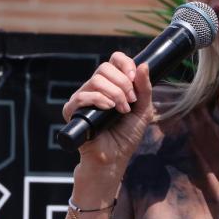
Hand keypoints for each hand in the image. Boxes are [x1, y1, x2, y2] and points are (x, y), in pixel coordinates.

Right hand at [61, 52, 154, 173]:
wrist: (114, 157)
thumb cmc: (127, 135)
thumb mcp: (143, 110)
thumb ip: (145, 89)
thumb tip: (144, 65)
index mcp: (111, 84)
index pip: (114, 60)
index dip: (125, 64)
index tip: (134, 78)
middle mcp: (95, 88)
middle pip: (104, 68)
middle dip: (122, 83)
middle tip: (130, 102)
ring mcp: (83, 98)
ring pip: (96, 80)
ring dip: (114, 93)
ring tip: (122, 110)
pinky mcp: (72, 110)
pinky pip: (82, 96)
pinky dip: (98, 100)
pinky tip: (108, 109)